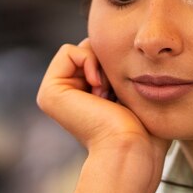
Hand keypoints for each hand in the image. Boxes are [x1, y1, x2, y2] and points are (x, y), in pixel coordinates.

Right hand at [38, 39, 168, 162]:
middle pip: (91, 50)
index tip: (122, 94)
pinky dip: (89, 61)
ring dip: (102, 66)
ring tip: (107, 95)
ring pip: (82, 49)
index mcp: (84, 98)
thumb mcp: (134, 89)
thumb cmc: (143, 128)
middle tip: (114, 96)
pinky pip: (68, 51)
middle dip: (109, 63)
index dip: (117, 64)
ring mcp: (55, 96)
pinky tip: (98, 87)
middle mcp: (67, 97)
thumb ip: (122, 68)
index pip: (102, 56)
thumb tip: (119, 46)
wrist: (131, 147)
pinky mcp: (49, 93)